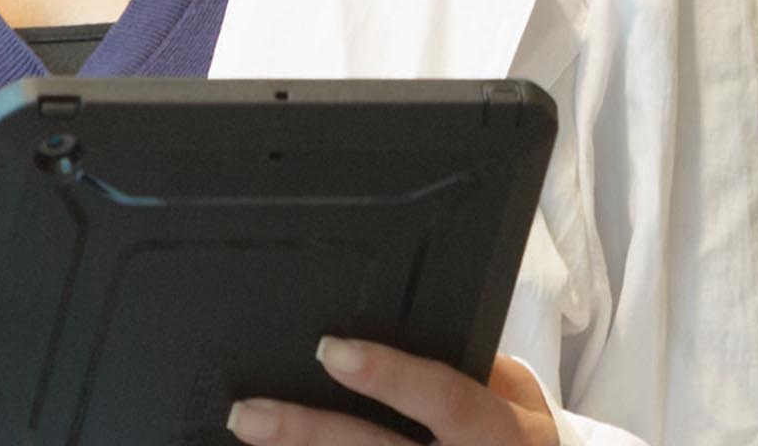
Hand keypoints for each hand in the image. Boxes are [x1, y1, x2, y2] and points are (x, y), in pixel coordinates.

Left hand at [223, 338, 560, 445]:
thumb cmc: (508, 426)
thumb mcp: (508, 390)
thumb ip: (458, 362)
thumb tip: (386, 325)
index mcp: (501, 429)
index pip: (446, 398)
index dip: (390, 376)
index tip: (331, 350)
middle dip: (312, 433)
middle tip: (253, 413)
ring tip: (248, 433)